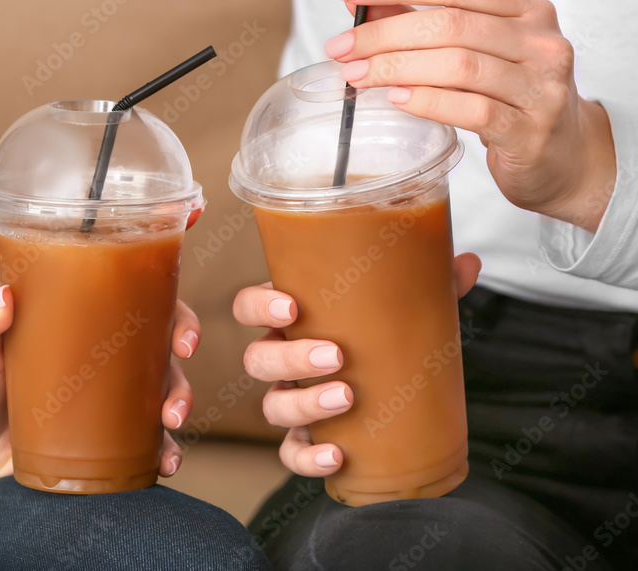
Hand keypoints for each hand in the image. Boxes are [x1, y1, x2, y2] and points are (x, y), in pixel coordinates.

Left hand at [0, 287, 199, 481]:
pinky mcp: (101, 441)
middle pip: (162, 357)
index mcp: (86, 324)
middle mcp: (106, 360)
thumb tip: (2, 298)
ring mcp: (106, 402)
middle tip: (175, 397)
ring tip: (170, 426)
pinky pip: (143, 445)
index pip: (143, 307)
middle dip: (180, 375)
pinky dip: (162, 453)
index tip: (185, 338)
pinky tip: (164, 464)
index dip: (176, 316)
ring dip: (177, 411)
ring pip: (160, 400)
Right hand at [233, 253, 480, 476]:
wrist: (399, 398)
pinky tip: (338, 454)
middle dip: (290, 358)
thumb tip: (470, 262)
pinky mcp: (306, 440)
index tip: (291, 307)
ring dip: (304, 404)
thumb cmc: (386, 339)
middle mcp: (283, 361)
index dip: (258, 307)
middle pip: (257, 359)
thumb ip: (433, 284)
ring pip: (272, 407)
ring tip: (347, 398)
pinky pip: (292, 454)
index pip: (249, 307)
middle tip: (336, 356)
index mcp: (294, 321)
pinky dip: (308, 457)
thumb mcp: (406, 308)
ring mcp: (291, 402)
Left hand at [327, 0, 614, 231]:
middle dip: (385, 35)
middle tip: (343, 48)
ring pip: (458, 65)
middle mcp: (539, 41)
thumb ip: (422, 25)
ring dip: (397, 68)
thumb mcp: (475, 52)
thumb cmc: (511, 99)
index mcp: (525, 9)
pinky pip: (471, 110)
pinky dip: (427, 102)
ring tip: (358, 76)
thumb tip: (363, 6)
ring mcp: (539, 86)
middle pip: (451, 24)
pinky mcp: (528, 130)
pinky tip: (397, 99)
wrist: (561, 156)